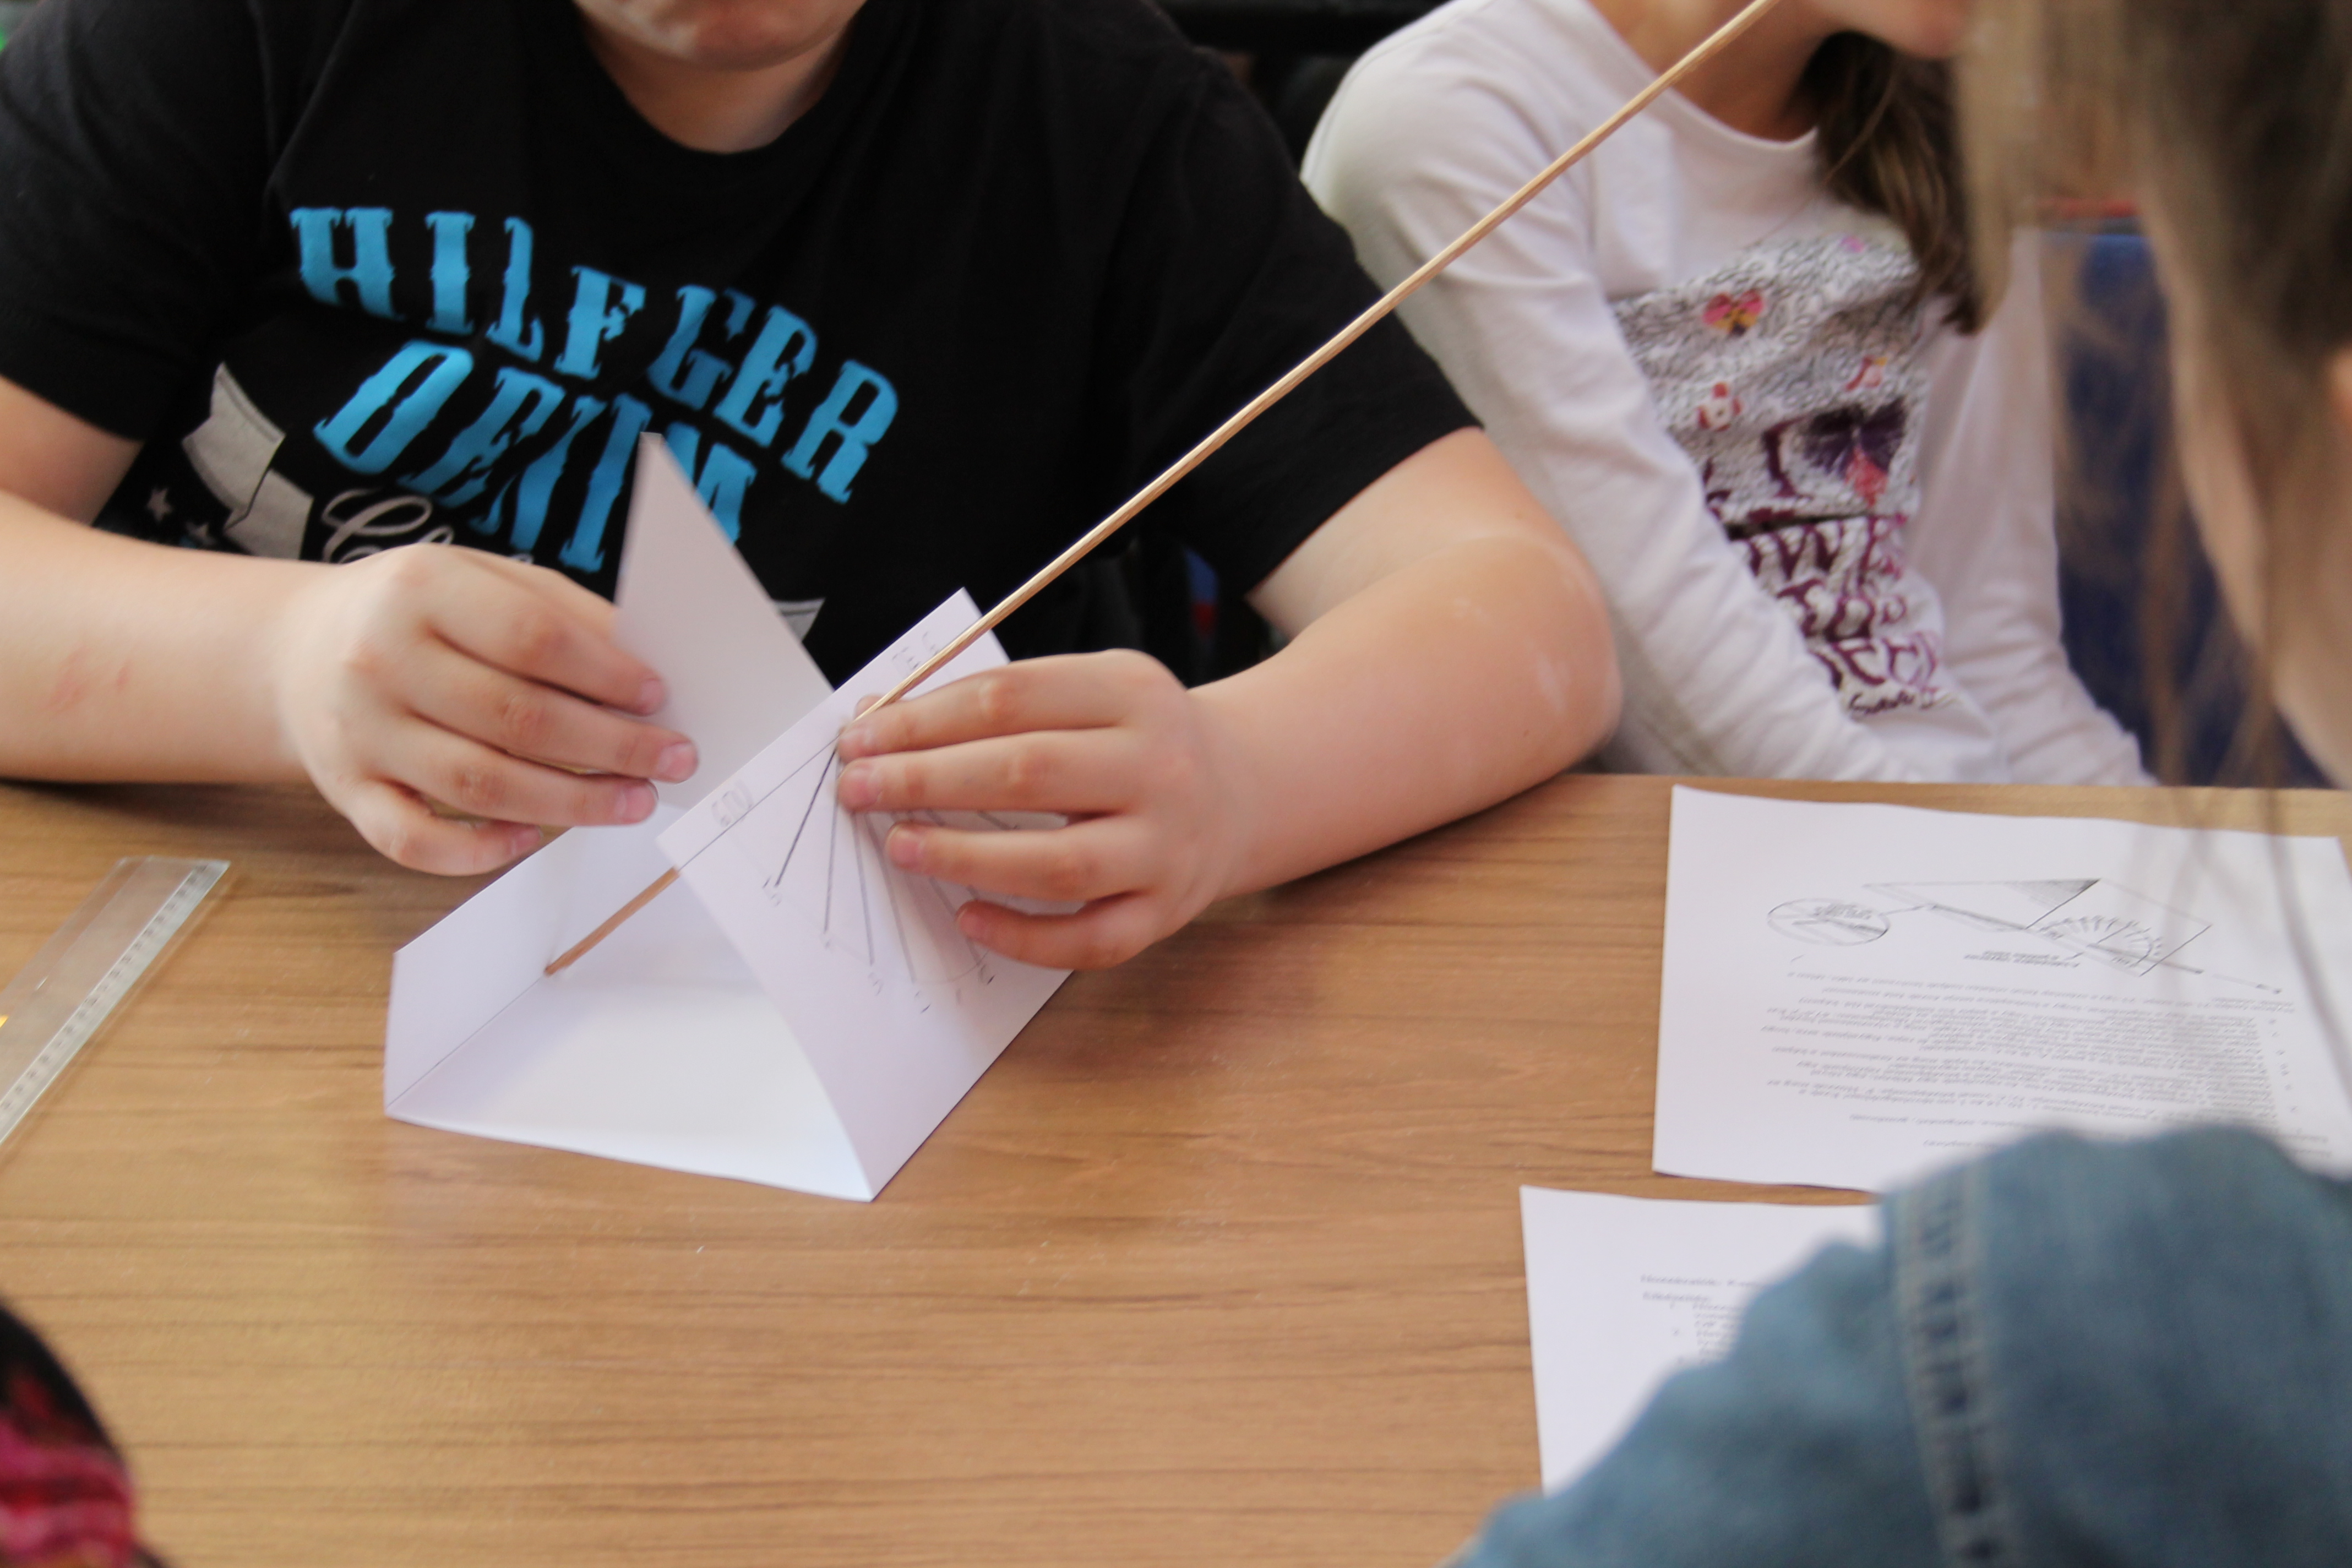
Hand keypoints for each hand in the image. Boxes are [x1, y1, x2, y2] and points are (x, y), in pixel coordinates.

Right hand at [267, 545, 696, 873]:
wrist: (299, 648)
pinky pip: (414, 841)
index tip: (659, 697)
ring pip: (478, 785)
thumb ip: (565, 614)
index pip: (530, 637)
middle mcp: (382, 660)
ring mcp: (361, 733)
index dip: (603, 674)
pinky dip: (478, 851)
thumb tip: (648, 668)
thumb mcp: (485, 579)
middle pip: (515, 717)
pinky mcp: (348, 792)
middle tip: (672, 761)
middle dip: (610, 747)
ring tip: (633, 801)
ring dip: (570, 803)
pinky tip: (533, 839)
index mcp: (423, 589)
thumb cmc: (420, 615)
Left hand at [831, 651, 1252, 969]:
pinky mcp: (1165, 911)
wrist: (1239, 790)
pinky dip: (1023, 936)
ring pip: (1058, 863)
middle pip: (1027, 772)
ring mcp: (1167, 846)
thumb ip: (997, 705)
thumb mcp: (1089, 691)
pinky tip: (969, 917)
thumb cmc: (1134, 740)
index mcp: (1132, 692)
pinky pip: (1089, 940)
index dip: (923, 720)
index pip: (1009, 699)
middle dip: (926, 781)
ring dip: (965, 857)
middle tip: (860, 791)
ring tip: (901, 847)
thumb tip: (881, 727)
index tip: (860, 739)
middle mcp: (1159, 767)